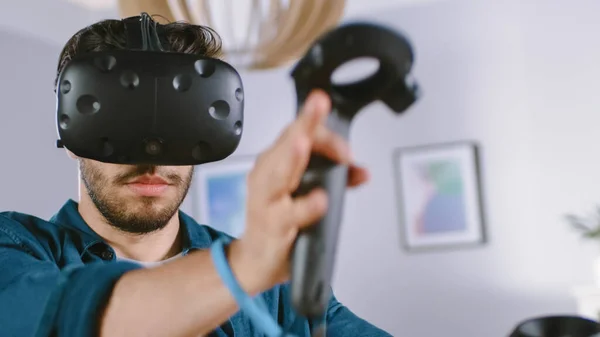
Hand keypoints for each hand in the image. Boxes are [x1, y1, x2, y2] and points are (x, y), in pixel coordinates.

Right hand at [229, 90, 369, 293]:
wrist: (256, 259)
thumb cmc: (278, 220)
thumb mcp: (307, 194)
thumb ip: (337, 180)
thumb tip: (363, 172)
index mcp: (277, 161)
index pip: (298, 133)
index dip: (321, 128)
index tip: (346, 143)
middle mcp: (267, 174)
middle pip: (287, 143)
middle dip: (304, 123)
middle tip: (319, 103)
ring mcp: (266, 199)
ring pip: (279, 173)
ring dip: (293, 157)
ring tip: (304, 142)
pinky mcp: (271, 224)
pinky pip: (289, 214)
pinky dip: (305, 206)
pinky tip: (320, 199)